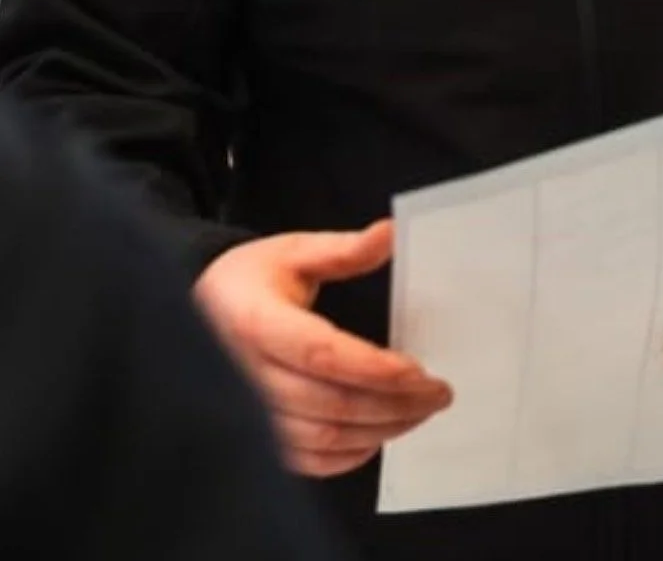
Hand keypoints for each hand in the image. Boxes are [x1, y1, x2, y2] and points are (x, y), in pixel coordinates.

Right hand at [194, 220, 451, 476]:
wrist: (192, 314)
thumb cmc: (248, 280)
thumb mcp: (291, 252)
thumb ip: (343, 249)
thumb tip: (392, 234)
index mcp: (257, 322)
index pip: (323, 354)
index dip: (374, 368)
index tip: (419, 371)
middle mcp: (248, 376)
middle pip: (332, 404)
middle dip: (394, 404)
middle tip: (438, 394)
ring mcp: (249, 414)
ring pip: (324, 437)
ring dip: (380, 430)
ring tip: (420, 412)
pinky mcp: (256, 437)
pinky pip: (308, 460)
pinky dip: (350, 455)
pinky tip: (379, 435)